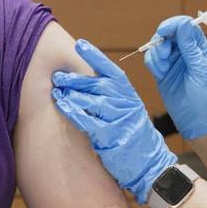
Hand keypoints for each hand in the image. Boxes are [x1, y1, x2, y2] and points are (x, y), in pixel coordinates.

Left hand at [51, 39, 176, 203]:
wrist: (149, 163)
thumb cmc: (132, 133)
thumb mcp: (127, 109)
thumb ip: (110, 95)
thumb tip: (81, 80)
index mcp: (129, 94)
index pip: (112, 70)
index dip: (95, 56)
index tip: (79, 45)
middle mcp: (126, 103)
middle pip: (98, 85)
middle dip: (75, 79)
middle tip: (58, 76)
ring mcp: (120, 120)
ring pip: (92, 101)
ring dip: (72, 95)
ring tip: (57, 91)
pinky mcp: (112, 136)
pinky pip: (89, 121)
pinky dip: (74, 113)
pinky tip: (63, 106)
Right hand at [143, 16, 206, 139]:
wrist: (196, 121)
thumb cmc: (205, 98)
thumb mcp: (200, 70)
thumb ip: (190, 48)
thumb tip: (184, 24)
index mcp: (199, 48)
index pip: (186, 26)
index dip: (174, 25)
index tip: (164, 31)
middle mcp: (186, 52)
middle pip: (169, 33)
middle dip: (162, 40)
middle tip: (164, 54)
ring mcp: (173, 62)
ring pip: (158, 45)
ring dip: (157, 54)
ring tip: (163, 68)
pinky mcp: (162, 72)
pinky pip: (152, 59)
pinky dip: (152, 63)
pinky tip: (160, 73)